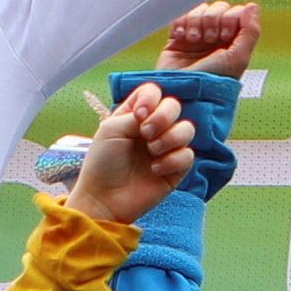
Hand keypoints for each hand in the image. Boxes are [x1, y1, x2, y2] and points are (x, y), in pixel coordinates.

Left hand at [69, 84, 199, 228]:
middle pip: (174, 106)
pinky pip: (188, 155)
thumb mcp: (112, 129)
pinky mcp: (175, 169)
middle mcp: (153, 128)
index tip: (139, 114)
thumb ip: (136, 114)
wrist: (105, 198)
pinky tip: (154, 169)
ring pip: (187, 129)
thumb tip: (156, 113)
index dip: (151, 98)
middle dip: (164, 116)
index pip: (154, 92)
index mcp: (135, 115)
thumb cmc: (102, 163)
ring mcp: (166, 148)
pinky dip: (172, 160)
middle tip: (146, 133)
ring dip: (170, 137)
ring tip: (152, 150)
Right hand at [156, 0, 259, 78]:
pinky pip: (180, 16)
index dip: (230, 18)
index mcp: (233, 40)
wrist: (185, 92)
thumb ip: (251, 31)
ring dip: (196, 21)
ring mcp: (197, 35)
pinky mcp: (177, 37)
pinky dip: (181, 22)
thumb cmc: (213, 81)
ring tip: (194, 39)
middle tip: (209, 39)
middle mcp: (216, 36)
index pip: (236, 12)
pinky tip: (181, 36)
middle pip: (217, 8)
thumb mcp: (239, 58)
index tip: (225, 36)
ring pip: (199, 10)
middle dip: (213, 20)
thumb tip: (252, 6)